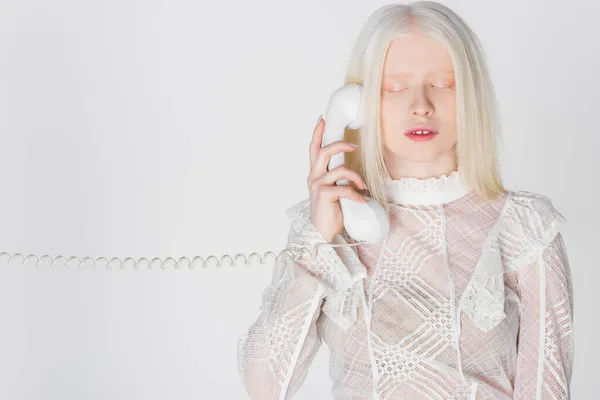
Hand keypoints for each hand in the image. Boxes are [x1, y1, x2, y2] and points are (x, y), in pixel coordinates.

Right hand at [307, 115, 367, 242]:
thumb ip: (335, 179)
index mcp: (314, 175)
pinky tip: (361, 201)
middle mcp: (313, 177)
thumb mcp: (331, 192)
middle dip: (340, 144)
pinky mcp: (324, 195)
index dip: (317, 134)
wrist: (321, 233)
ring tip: (363, 187)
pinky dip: (356, 194)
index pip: (313, 149)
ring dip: (356, 177)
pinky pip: (345, 188)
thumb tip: (353, 171)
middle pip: (324, 151)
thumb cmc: (329, 212)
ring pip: (340, 169)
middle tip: (354, 146)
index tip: (322, 120)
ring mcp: (317, 185)